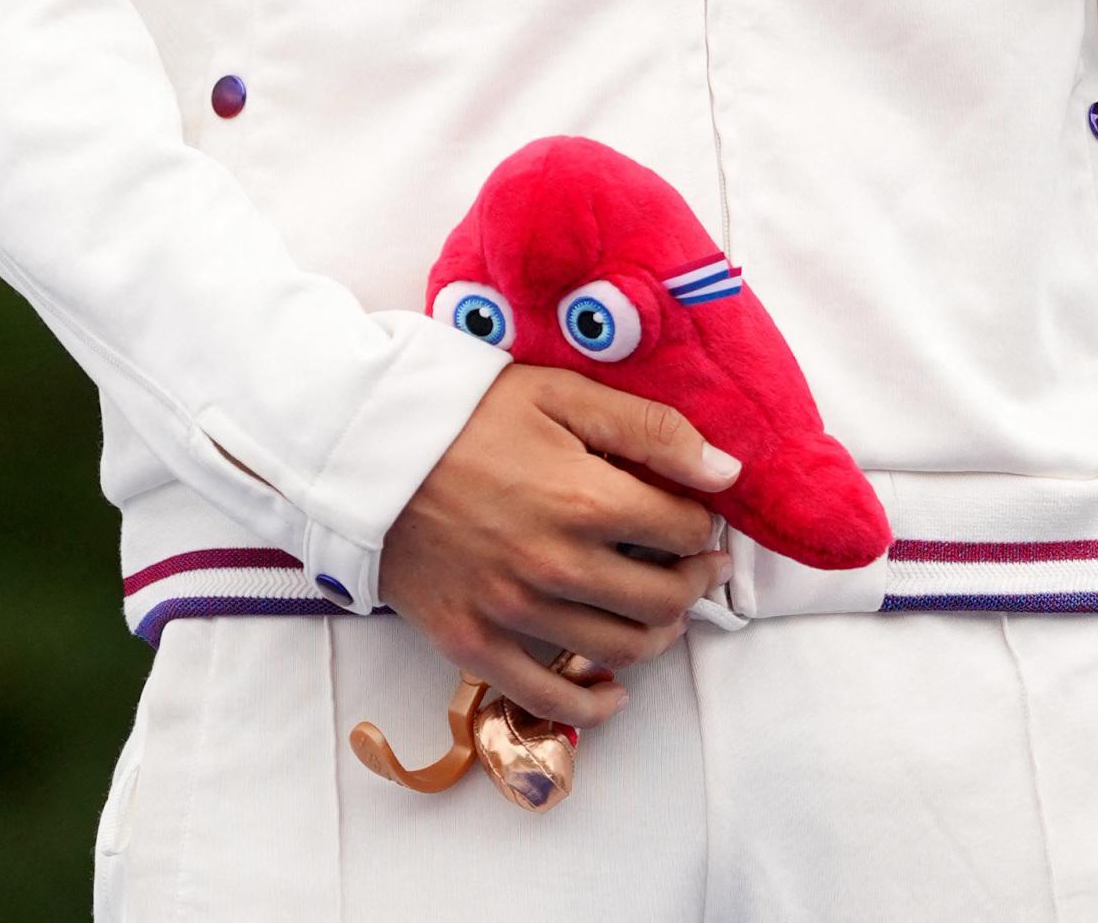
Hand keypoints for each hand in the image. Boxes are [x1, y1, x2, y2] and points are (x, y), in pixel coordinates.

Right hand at [379, 363, 739, 727]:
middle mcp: (555, 565)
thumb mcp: (561, 394)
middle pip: (661, 598)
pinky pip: (548, 696)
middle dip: (695, 582)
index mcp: (582, 498)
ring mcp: (512, 612)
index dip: (705, 522)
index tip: (703, 516)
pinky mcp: (472, 643)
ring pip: (619, 650)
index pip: (683, 529)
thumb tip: (727, 473)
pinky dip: (594, 703)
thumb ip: (650, 429)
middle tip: (699, 566)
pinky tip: (616, 689)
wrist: (371, 451)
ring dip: (658, 635)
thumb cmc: (469, 414)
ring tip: (665, 611)